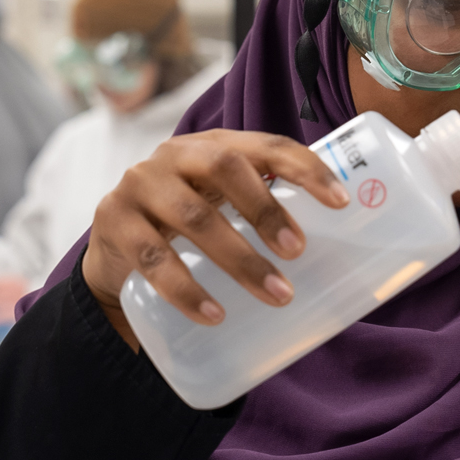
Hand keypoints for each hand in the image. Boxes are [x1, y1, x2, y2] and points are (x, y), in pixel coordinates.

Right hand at [81, 129, 348, 344]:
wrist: (114, 250)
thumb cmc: (187, 225)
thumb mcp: (222, 206)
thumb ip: (265, 213)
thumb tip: (345, 259)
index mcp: (213, 145)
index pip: (267, 144)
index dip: (306, 168)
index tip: (341, 202)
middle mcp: (175, 155)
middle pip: (227, 169)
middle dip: (267, 210)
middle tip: (298, 252)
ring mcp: (140, 186)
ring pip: (194, 218)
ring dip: (239, 259)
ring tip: (277, 296)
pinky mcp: (114, 224)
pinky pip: (152, 258)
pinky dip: (186, 290)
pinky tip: (214, 314)